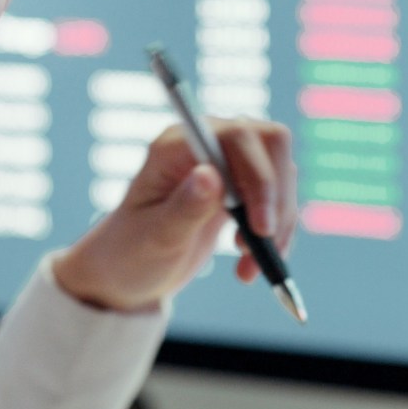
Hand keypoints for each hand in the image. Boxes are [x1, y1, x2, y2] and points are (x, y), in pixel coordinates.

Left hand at [52, 118, 296, 311]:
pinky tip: (250, 263)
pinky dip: (276, 232)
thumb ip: (184, 207)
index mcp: (177, 145)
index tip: (260, 228)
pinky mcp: (239, 186)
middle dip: (276, 200)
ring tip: (248, 266)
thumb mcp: (155, 237)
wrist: (126, 272)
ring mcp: (225, 162)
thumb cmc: (130, 253)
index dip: (260, 177)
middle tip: (262, 246)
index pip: (237, 136)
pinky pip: (277, 197)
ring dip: (278, 223)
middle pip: (271, 145)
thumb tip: (210, 175)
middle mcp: (205, 144)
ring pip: (281, 173)